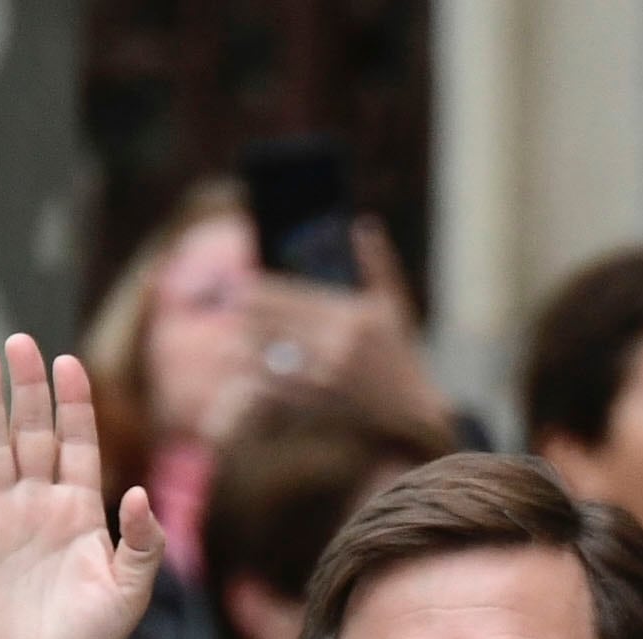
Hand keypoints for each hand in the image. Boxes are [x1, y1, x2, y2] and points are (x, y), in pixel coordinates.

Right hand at [0, 334, 163, 638]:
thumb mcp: (128, 594)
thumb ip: (142, 544)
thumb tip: (138, 493)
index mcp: (80, 513)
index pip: (76, 445)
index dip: (74, 406)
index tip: (70, 363)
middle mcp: (38, 507)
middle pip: (32, 434)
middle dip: (28, 389)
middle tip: (20, 342)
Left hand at [245, 218, 451, 442]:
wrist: (414, 410)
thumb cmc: (402, 354)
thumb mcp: (395, 304)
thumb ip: (378, 263)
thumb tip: (364, 224)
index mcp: (353, 317)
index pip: (296, 297)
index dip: (263, 291)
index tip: (242, 283)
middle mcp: (339, 345)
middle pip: (278, 324)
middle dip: (249, 314)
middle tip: (229, 305)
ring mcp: (328, 375)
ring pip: (273, 355)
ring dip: (247, 345)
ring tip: (229, 337)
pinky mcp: (320, 401)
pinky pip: (280, 386)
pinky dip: (258, 376)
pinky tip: (242, 367)